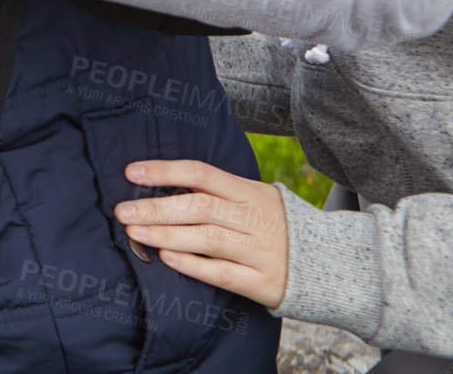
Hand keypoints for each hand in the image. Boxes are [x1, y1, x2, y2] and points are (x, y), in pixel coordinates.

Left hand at [112, 159, 289, 307]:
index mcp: (248, 191)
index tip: (132, 172)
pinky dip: (193, 265)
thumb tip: (162, 186)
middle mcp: (253, 218)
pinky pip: (222, 272)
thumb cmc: (275, 225)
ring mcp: (259, 250)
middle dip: (157, 207)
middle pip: (199, 206)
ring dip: (167, 234)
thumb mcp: (254, 197)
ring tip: (135, 232)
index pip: (201, 173)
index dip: (165, 171)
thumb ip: (217, 193)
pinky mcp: (262, 282)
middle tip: (122, 210)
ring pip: (207, 238)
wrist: (330, 263)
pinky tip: (167, 258)